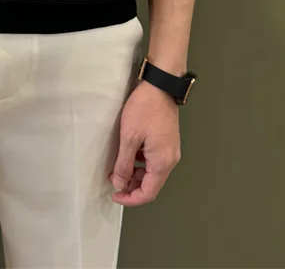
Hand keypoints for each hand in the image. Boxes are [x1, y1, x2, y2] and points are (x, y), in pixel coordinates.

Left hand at [109, 79, 180, 205]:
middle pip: (151, 184)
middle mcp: (170, 160)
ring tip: (118, 168)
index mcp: (162, 163)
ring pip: (152, 173)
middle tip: (114, 181)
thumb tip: (120, 184)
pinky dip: (141, 163)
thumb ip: (124, 164)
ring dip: (136, 175)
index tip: (114, 194)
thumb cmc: (144, 109)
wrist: (161, 86)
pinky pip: (154, 160)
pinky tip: (129, 154)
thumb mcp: (129, 137)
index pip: (148, 193)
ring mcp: (170, 150)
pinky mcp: (167, 141)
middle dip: (132, 187)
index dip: (130, 198)